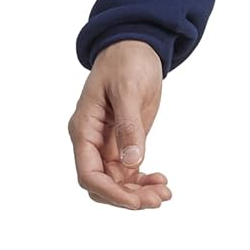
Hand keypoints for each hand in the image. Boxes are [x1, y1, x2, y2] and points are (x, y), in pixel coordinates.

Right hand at [68, 40, 171, 208]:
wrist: (135, 47)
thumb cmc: (126, 62)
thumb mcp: (128, 90)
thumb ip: (129, 126)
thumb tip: (133, 161)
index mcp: (84, 128)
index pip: (88, 173)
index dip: (111, 192)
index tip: (136, 202)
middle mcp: (91, 141)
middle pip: (102, 185)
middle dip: (128, 197)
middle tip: (159, 198)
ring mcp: (106, 145)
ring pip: (117, 184)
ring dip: (139, 194)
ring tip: (165, 191)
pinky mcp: (123, 145)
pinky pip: (129, 175)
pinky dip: (143, 183)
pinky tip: (162, 180)